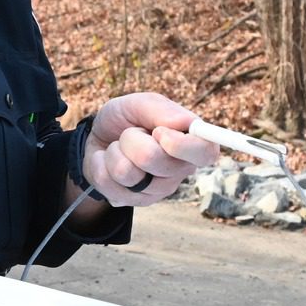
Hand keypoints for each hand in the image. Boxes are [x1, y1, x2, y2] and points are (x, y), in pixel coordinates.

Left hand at [81, 92, 219, 207]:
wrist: (100, 137)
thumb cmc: (127, 119)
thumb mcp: (138, 104)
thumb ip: (159, 109)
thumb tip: (185, 122)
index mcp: (191, 142)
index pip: (206, 152)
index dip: (183, 146)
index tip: (160, 133)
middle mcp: (180, 169)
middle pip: (152, 159)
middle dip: (131, 138)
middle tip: (131, 132)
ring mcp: (159, 189)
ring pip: (126, 172)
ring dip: (114, 152)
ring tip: (120, 147)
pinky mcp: (135, 201)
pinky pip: (107, 183)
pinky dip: (100, 165)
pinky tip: (109, 162)